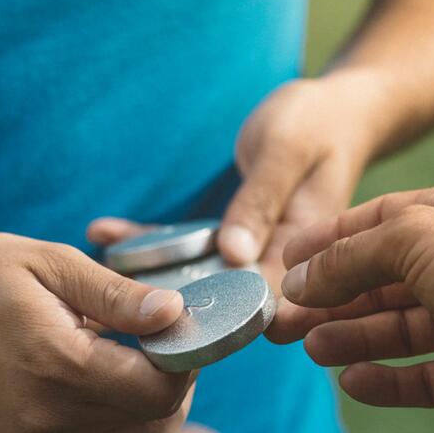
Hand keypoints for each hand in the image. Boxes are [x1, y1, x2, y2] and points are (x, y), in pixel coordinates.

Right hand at [0, 233, 193, 432]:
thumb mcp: (51, 263)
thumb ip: (118, 294)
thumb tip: (175, 313)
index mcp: (58, 367)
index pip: (159, 392)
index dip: (184, 362)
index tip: (175, 331)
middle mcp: (49, 422)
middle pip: (160, 431)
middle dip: (177, 391)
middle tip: (161, 351)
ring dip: (154, 414)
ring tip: (130, 368)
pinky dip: (125, 431)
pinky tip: (104, 392)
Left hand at [89, 74, 381, 291]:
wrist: (336, 112)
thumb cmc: (317, 124)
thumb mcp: (286, 153)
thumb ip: (261, 203)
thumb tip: (234, 257)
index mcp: (305, 252)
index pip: (269, 303)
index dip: (225, 320)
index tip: (170, 316)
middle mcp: (280, 262)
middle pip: (227, 300)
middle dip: (173, 301)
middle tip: (118, 293)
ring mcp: (255, 252)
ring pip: (200, 276)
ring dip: (152, 271)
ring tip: (97, 257)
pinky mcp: (234, 236)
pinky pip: (190, 246)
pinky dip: (151, 241)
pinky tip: (105, 231)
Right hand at [268, 181, 433, 421]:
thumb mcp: (413, 238)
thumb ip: (351, 257)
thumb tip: (301, 280)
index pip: (372, 227)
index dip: (326, 247)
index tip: (283, 269)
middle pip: (379, 284)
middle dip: (328, 301)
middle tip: (280, 324)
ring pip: (396, 330)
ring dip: (352, 339)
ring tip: (311, 350)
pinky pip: (423, 377)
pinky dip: (389, 381)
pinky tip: (353, 383)